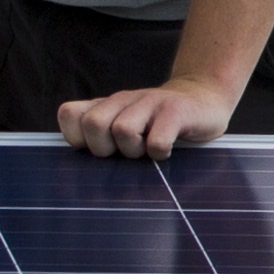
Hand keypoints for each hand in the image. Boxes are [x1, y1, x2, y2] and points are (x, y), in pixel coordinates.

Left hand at [55, 83, 237, 159]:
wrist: (204, 99)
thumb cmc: (159, 125)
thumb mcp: (126, 124)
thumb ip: (100, 137)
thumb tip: (76, 174)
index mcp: (107, 105)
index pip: (69, 114)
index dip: (77, 137)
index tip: (99, 149)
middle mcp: (124, 100)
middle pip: (94, 123)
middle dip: (106, 148)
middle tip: (125, 153)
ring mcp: (150, 103)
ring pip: (123, 130)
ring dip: (134, 151)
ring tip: (147, 151)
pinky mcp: (176, 111)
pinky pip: (157, 141)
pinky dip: (160, 154)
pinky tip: (166, 152)